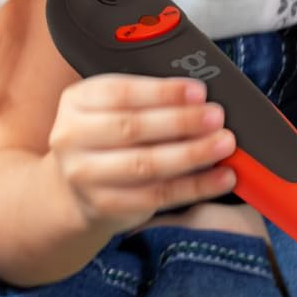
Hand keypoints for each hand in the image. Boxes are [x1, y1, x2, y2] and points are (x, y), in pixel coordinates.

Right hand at [47, 75, 237, 235]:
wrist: (77, 188)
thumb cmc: (109, 138)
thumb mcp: (115, 108)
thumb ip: (151, 100)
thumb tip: (201, 99)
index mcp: (77, 101)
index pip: (121, 92)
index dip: (163, 92)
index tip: (199, 92)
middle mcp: (72, 136)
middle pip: (133, 127)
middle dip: (181, 122)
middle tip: (216, 117)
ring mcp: (84, 174)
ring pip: (145, 164)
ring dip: (192, 154)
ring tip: (224, 144)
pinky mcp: (105, 204)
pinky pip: (158, 195)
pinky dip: (196, 186)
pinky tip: (222, 177)